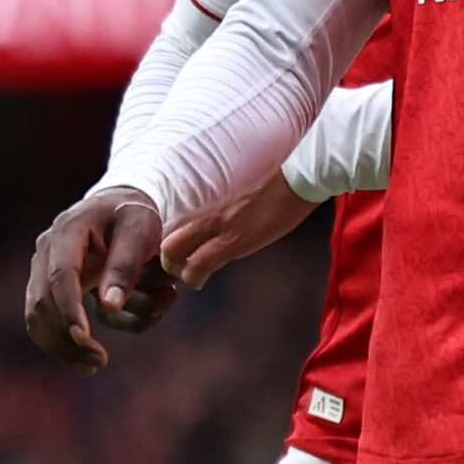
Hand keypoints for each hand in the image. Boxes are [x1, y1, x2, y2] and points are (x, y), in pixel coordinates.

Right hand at [24, 188, 165, 373]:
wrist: (120, 207)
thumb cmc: (134, 216)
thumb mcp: (141, 230)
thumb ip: (126, 264)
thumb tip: (110, 305)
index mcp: (68, 231)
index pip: (61, 276)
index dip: (70, 309)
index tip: (85, 338)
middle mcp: (46, 251)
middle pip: (42, 303)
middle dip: (68, 338)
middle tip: (100, 361)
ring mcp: (43, 270)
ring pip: (38, 318)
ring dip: (64, 347)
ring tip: (97, 364)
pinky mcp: (49, 288)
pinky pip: (46, 321)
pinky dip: (63, 343)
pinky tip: (89, 358)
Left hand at [160, 173, 322, 288]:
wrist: (297, 182)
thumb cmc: (278, 191)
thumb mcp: (243, 204)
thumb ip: (227, 216)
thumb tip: (220, 232)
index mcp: (211, 205)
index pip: (174, 223)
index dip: (168, 244)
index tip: (176, 255)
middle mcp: (208, 215)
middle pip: (166, 240)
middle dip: (166, 262)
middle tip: (179, 270)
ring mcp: (218, 227)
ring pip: (174, 252)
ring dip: (178, 272)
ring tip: (191, 277)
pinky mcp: (233, 241)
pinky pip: (200, 264)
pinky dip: (195, 279)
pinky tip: (202, 281)